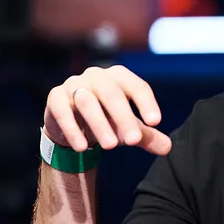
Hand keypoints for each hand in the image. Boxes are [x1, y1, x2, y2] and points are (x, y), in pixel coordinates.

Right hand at [43, 65, 170, 155]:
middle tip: (133, 141)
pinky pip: (62, 111)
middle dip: (123, 117)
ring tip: (111, 147)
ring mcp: (74, 85)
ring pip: (87, 101)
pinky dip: (72, 129)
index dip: (146, 102)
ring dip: (99, 124)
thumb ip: (146, 136)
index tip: (155, 122)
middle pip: (112, 93)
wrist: (71, 124)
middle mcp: (96, 76)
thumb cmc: (106, 119)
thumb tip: (168, 148)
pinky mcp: (55, 98)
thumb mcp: (127, 128)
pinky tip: (82, 147)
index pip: (136, 86)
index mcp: (118, 77)